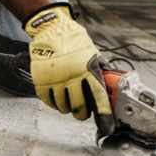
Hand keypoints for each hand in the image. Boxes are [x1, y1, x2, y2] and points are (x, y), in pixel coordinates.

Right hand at [24, 3, 111, 120]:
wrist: (52, 29)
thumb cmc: (74, 42)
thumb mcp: (93, 53)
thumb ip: (102, 71)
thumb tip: (113, 86)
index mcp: (88, 69)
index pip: (99, 97)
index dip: (105, 115)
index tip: (107, 125)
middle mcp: (72, 75)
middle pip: (79, 108)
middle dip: (83, 114)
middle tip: (83, 112)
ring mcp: (55, 78)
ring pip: (63, 107)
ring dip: (67, 108)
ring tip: (68, 100)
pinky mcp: (41, 79)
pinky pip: (48, 101)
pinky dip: (54, 103)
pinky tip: (57, 98)